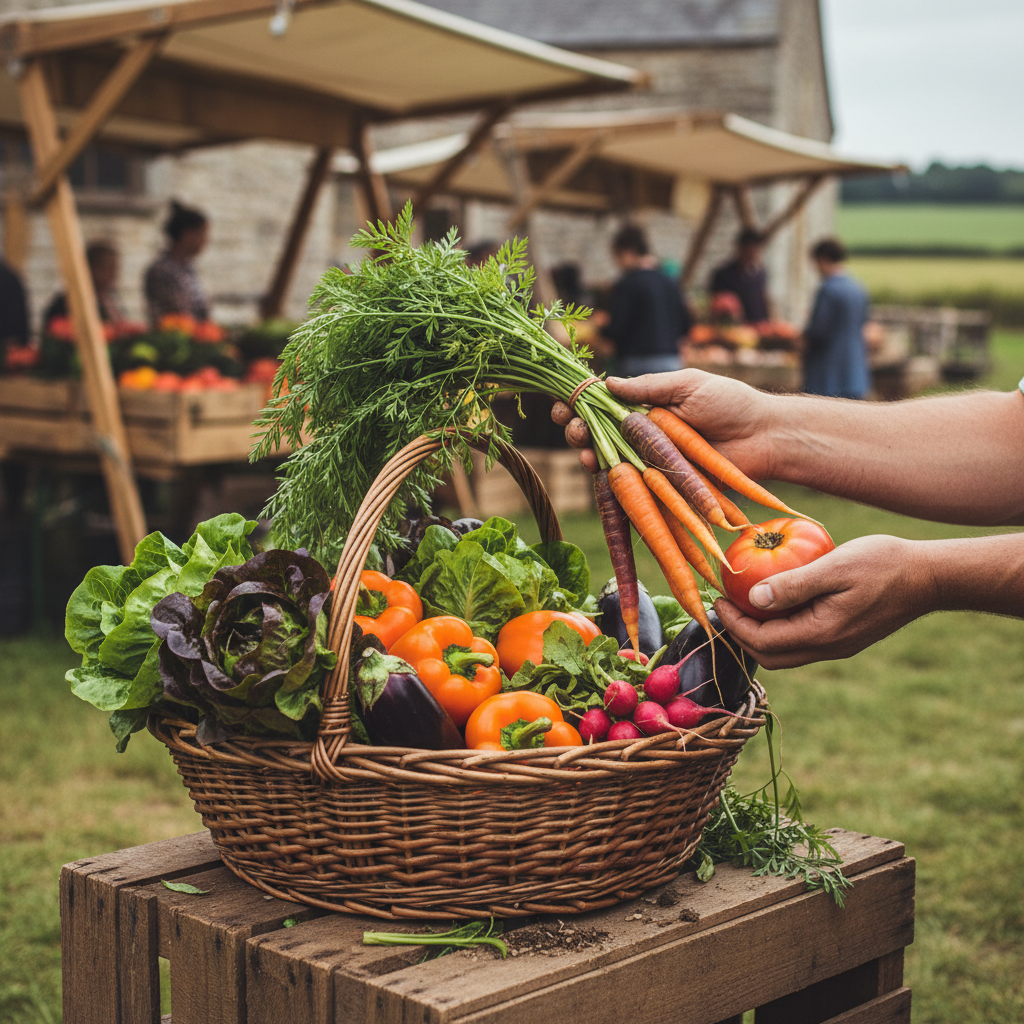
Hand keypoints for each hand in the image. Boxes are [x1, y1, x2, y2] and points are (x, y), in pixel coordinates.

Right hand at [551, 369, 778, 475]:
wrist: (764, 438)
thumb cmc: (731, 404)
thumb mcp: (688, 384)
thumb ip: (648, 386)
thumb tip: (607, 382)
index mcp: (647, 406)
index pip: (603, 405)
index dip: (581, 403)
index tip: (566, 401)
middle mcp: (643, 433)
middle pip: (596, 432)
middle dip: (575, 426)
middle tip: (570, 423)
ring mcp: (649, 459)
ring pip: (604, 457)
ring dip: (583, 449)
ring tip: (578, 444)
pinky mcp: (659, 484)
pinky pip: (626, 482)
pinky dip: (605, 475)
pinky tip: (592, 466)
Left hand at [713, 535, 933, 668]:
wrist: (930, 577)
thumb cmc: (884, 564)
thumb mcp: (835, 566)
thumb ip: (794, 584)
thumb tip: (752, 599)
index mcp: (822, 635)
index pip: (761, 643)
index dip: (733, 624)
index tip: (718, 599)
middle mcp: (828, 648)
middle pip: (769, 656)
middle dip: (741, 634)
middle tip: (726, 603)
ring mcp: (837, 646)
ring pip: (785, 652)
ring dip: (760, 632)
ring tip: (744, 601)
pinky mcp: (844, 637)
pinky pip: (802, 640)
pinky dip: (781, 626)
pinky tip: (776, 598)